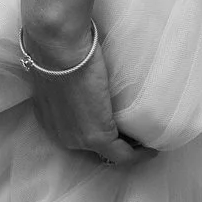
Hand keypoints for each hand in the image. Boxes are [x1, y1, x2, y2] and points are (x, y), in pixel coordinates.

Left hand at [21, 21, 147, 166]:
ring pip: (109, 153)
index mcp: (49, 118)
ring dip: (128, 148)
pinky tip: (151, 148)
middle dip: (113, 141)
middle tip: (134, 131)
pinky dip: (139, 155)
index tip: (115, 121)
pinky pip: (123, 155)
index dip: (97, 128)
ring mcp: (78, 139)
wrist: (57, 46)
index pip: (77, 133)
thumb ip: (65, 79)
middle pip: (92, 147)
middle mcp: (61, 135)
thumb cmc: (56, 47)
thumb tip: (77, 70)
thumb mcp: (58, 69)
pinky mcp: (98, 136)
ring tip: (145, 139)